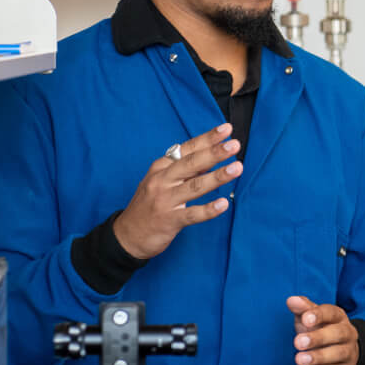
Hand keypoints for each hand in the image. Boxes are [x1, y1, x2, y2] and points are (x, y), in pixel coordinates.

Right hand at [113, 123, 242, 259]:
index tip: (226, 129)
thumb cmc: (149, 204)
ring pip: (194, 186)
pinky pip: (191, 214)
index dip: (207, 138)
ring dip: (217, 176)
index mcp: (161, 167)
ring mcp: (165, 200)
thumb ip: (186, 168)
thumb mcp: (162, 180)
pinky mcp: (169, 221)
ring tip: (237, 168)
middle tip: (235, 145)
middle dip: (215, 153)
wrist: (127, 235)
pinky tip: (224, 204)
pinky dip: (208, 210)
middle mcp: (161, 180)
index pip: (187, 148)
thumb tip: (213, 155)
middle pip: (191, 163)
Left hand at [288, 296, 358, 364]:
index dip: (318, 315)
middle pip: (337, 333)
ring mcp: (350, 352)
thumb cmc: (322, 331)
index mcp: (338, 317)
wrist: (342, 355)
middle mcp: (348, 333)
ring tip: (300, 359)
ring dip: (318, 357)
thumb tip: (291, 300)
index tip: (305, 319)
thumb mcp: (311, 319)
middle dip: (318, 338)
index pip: (331, 313)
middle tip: (298, 342)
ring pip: (338, 353)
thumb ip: (302, 309)